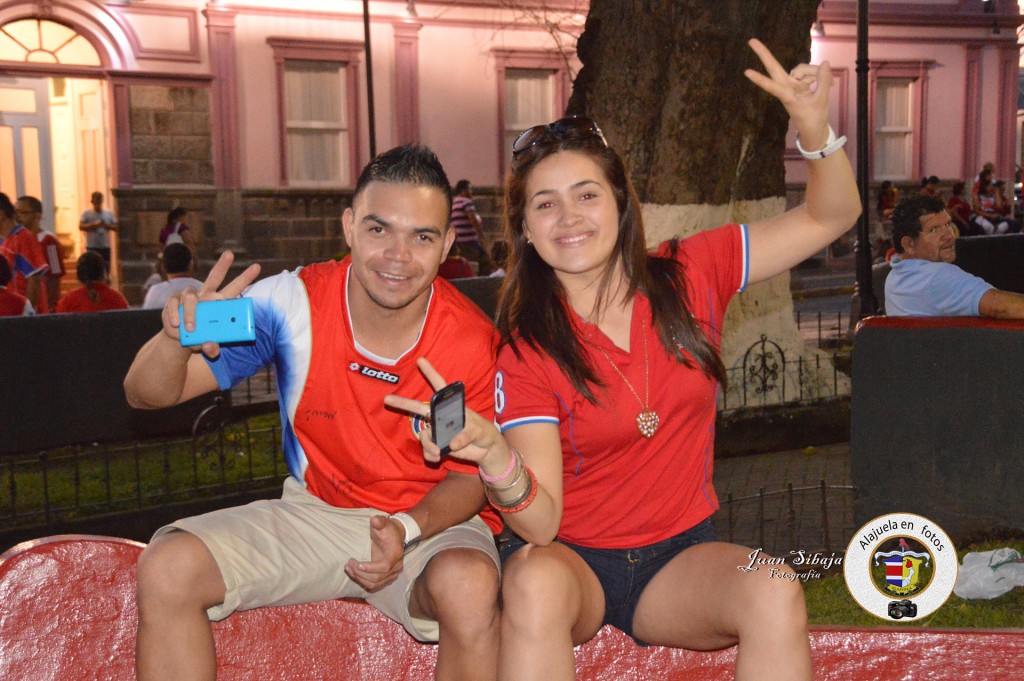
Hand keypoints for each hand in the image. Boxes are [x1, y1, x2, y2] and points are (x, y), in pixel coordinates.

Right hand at [164, 250, 260, 357]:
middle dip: (222, 265)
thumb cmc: (198, 339)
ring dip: (191, 313)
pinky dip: (175, 317)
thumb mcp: (206, 347)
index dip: (245, 278)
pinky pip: (174, 305)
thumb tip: (211, 346)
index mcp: (219, 304)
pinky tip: (176, 325)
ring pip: (191, 296)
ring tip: (190, 329)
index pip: (234, 289)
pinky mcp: (173, 301)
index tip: (257, 267)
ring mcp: (188, 296)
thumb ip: (211, 349)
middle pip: (214, 277)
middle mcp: (206, 296)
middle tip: (230, 254)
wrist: (178, 341)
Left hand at [344, 515, 404, 592]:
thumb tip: (374, 520)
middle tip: (349, 563)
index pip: (384, 566)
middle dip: (360, 573)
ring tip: (348, 568)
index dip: (371, 568)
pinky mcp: (386, 578)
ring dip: (359, 578)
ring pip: (374, 584)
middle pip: (377, 578)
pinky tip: (353, 573)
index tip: (358, 564)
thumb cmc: (388, 529)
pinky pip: (374, 585)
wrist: (397, 536)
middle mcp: (396, 566)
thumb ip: (379, 522)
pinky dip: (362, 581)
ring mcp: (392, 574)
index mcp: (395, 554)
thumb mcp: (384, 523)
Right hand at [383, 357, 510, 471]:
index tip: (421, 360)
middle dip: (403, 403)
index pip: (440, 386)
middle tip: (387, 398)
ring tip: (438, 452)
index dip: (431, 373)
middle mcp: (440, 417)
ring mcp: (437, 431)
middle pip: (419, 408)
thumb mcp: (479, 431)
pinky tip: (438, 457)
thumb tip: (451, 443)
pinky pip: (427, 450)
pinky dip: (430, 456)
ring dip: (428, 445)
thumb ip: (467, 435)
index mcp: (451, 406)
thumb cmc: (483, 432)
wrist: (485, 450)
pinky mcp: (437, 446)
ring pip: (424, 436)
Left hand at [744, 38, 831, 149]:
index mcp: (787, 95)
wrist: (816, 129)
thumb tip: (825, 62)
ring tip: (829, 85)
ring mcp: (794, 84)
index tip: (746, 72)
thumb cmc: (813, 119)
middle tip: (751, 40)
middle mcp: (787, 87)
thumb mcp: (820, 101)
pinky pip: (812, 73)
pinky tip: (830, 84)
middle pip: (775, 67)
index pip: (772, 85)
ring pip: (803, 69)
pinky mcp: (802, 83)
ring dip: (816, 73)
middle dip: (764, 54)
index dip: (760, 79)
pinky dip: (821, 77)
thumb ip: (823, 81)